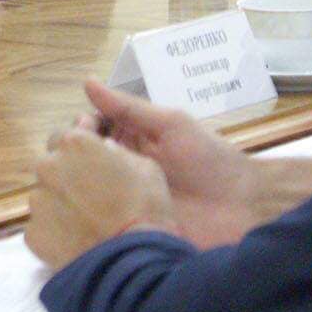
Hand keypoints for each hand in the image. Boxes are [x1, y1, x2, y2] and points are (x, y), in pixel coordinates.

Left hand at [26, 129, 176, 269]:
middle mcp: (48, 166)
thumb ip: (116, 151)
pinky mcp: (32, 232)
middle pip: (50, 165)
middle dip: (66, 175)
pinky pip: (42, 226)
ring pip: (45, 197)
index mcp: (74, 143)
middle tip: (91, 196)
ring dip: (61, 204)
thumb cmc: (146, 207)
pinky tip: (78, 241)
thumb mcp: (145, 166)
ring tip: (86, 223)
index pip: (65, 136)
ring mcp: (37, 200)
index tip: (92, 164)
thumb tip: (105, 149)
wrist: (133, 260)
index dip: (79, 151)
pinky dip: (56, 232)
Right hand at [77, 79, 257, 248]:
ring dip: (71, 185)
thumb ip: (129, 108)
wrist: (242, 208)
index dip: (78, 127)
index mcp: (128, 142)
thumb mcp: (171, 125)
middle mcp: (119, 169)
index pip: (86, 130)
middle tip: (81, 158)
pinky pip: (94, 223)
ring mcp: (120, 201)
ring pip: (79, 191)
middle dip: (69, 155)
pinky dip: (81, 217)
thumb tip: (87, 82)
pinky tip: (80, 210)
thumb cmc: (210, 160)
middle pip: (77, 160)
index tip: (84, 129)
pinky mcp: (123, 229)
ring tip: (78, 183)